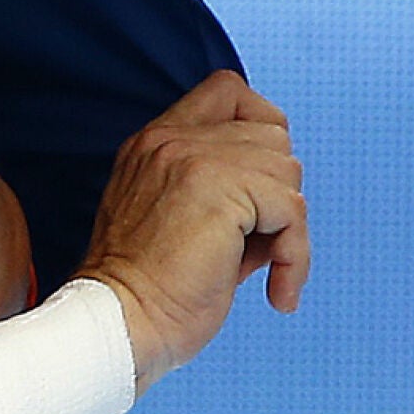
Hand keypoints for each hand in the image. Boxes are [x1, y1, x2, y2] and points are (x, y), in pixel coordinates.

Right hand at [76, 70, 309, 395]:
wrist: (118, 322)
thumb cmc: (148, 290)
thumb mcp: (178, 219)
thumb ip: (222, 188)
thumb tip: (287, 193)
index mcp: (154, 142)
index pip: (228, 90)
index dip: (260, 130)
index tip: (259, 190)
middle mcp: (170, 140)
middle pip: (273, 134)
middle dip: (279, 193)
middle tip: (258, 244)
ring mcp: (191, 158)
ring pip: (288, 170)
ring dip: (289, 228)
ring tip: (265, 270)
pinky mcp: (218, 189)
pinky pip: (293, 211)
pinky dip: (295, 258)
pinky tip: (275, 293)